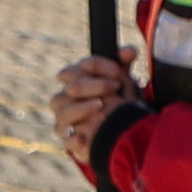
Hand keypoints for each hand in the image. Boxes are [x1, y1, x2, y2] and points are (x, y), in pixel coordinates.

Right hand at [48, 51, 128, 172]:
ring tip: (100, 105)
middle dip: (93, 85)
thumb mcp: (123, 82)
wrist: (118, 130)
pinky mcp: (71, 141)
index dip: (97, 67)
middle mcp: (65, 99)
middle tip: (115, 86)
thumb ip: (123, 65)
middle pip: (70, 88)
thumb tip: (130, 51)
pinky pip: (66, 140)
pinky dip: (73, 139)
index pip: (78, 68)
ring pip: (62, 112)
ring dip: (80, 107)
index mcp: (74, 80)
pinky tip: (84, 138)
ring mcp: (66, 120)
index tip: (118, 72)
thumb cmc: (117, 100)